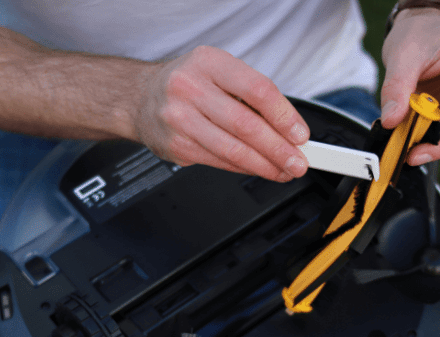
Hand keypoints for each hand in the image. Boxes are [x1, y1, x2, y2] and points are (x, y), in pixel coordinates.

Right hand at [135, 46, 309, 181]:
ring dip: (265, 165)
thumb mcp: (219, 72)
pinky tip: (258, 169)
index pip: (257, 89)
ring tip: (283, 170)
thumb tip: (289, 128)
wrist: (139, 98)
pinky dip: (244, 169)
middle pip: (246, 125)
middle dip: (278, 149)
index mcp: (209, 63)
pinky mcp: (176, 146)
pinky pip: (219, 162)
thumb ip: (252, 96)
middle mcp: (191, 88)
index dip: (284, 116)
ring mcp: (180, 119)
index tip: (300, 135)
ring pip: (233, 149)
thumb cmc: (188, 84)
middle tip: (298, 162)